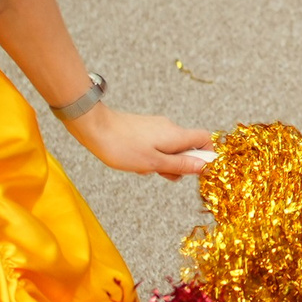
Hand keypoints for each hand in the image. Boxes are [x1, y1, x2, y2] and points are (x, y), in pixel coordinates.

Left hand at [68, 106, 212, 178]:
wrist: (95, 128)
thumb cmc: (122, 147)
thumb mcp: (154, 163)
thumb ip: (180, 165)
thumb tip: (203, 166)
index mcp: (176, 135)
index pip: (205, 139)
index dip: (207, 155)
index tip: (198, 171)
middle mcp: (170, 128)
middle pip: (188, 146)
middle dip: (179, 164)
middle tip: (163, 174)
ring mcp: (156, 127)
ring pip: (170, 148)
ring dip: (163, 162)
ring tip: (144, 168)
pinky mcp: (144, 129)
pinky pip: (157, 144)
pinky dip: (152, 156)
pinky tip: (136, 162)